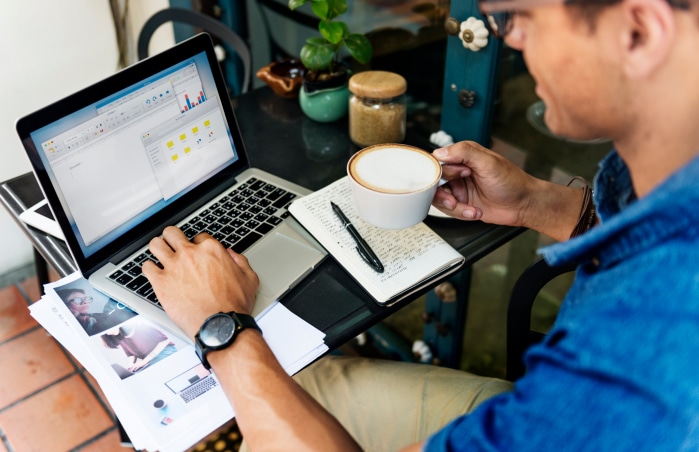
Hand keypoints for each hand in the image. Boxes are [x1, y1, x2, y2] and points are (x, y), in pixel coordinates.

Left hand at [142, 226, 259, 338]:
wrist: (219, 324)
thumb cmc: (233, 305)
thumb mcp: (249, 279)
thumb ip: (240, 262)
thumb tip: (231, 255)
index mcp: (211, 250)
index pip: (198, 237)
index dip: (197, 245)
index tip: (196, 253)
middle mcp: (190, 254)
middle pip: (172, 233)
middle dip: (173, 238)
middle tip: (173, 246)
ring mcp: (173, 267)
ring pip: (156, 245)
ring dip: (158, 248)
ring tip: (159, 255)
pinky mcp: (160, 282)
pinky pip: (146, 267)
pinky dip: (149, 269)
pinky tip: (153, 273)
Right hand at [431, 141, 536, 226]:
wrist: (524, 205)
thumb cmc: (512, 181)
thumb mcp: (489, 162)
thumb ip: (464, 152)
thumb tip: (440, 152)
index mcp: (464, 156)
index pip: (438, 161)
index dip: (441, 172)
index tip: (454, 178)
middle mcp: (459, 171)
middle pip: (434, 181)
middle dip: (443, 193)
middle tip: (454, 199)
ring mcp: (460, 188)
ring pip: (439, 198)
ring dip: (452, 206)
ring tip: (467, 208)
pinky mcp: (462, 203)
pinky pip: (449, 210)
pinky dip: (460, 213)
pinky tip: (474, 211)